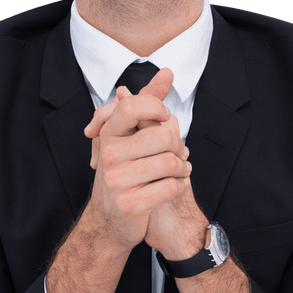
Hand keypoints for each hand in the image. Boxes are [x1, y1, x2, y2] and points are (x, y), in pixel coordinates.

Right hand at [82, 68, 191, 251]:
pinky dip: (179, 187)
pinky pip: (170, 187)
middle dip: (179, 146)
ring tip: (181, 171)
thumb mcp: (132, 136)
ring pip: (170, 163)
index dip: (156, 108)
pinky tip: (174, 187)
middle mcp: (109, 155)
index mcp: (109, 134)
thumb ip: (148, 103)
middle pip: (163, 136)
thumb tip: (167, 72)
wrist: (112, 220)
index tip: (165, 119)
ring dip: (183, 168)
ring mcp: (117, 181)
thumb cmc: (127, 172)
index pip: (131, 106)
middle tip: (181, 154)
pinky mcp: (130, 204)